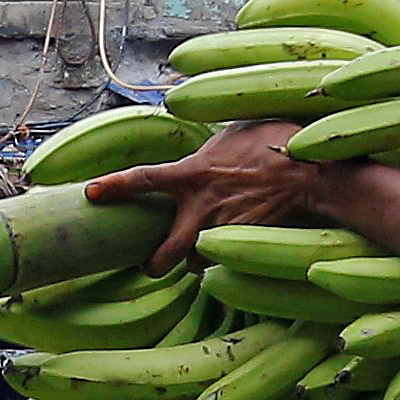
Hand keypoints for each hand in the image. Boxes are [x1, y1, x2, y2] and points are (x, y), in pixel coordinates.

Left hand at [91, 119, 338, 271]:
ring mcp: (221, 229)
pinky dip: (223, 257)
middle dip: (152, 265)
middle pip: (162, 254)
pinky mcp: (242, 242)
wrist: (309, 173)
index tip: (90, 193)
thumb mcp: (231, 134)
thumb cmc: (275, 143)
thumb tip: (200, 153)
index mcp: (192, 173)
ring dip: (195, 261)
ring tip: (200, 252)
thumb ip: (207, 149)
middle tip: (149, 264)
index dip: (113, 187)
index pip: (141, 179)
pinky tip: (230, 246)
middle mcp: (200, 207)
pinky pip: (223, 260)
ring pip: (194, 263)